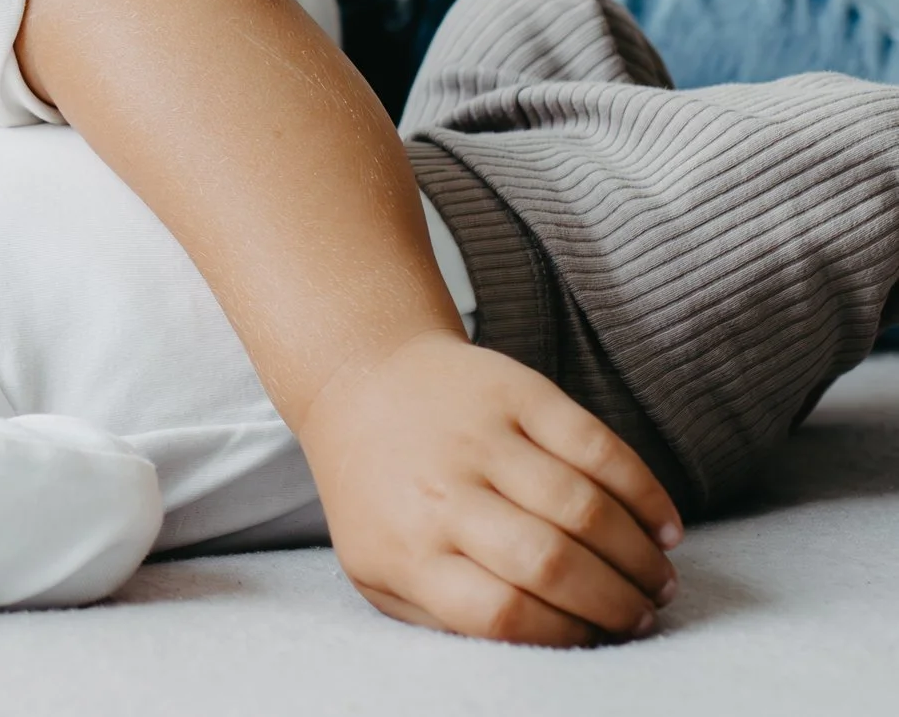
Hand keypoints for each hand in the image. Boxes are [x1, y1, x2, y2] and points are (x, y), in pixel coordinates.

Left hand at [299, 329, 683, 646]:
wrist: (359, 378)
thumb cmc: (379, 491)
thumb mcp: (380, 566)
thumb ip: (442, 615)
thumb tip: (540, 644)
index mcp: (404, 548)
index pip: (499, 612)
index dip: (564, 634)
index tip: (597, 640)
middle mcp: (438, 492)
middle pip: (548, 562)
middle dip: (614, 601)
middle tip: (642, 616)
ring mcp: (477, 437)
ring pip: (581, 507)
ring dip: (636, 555)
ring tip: (657, 581)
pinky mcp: (514, 390)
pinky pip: (596, 445)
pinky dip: (643, 492)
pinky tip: (664, 527)